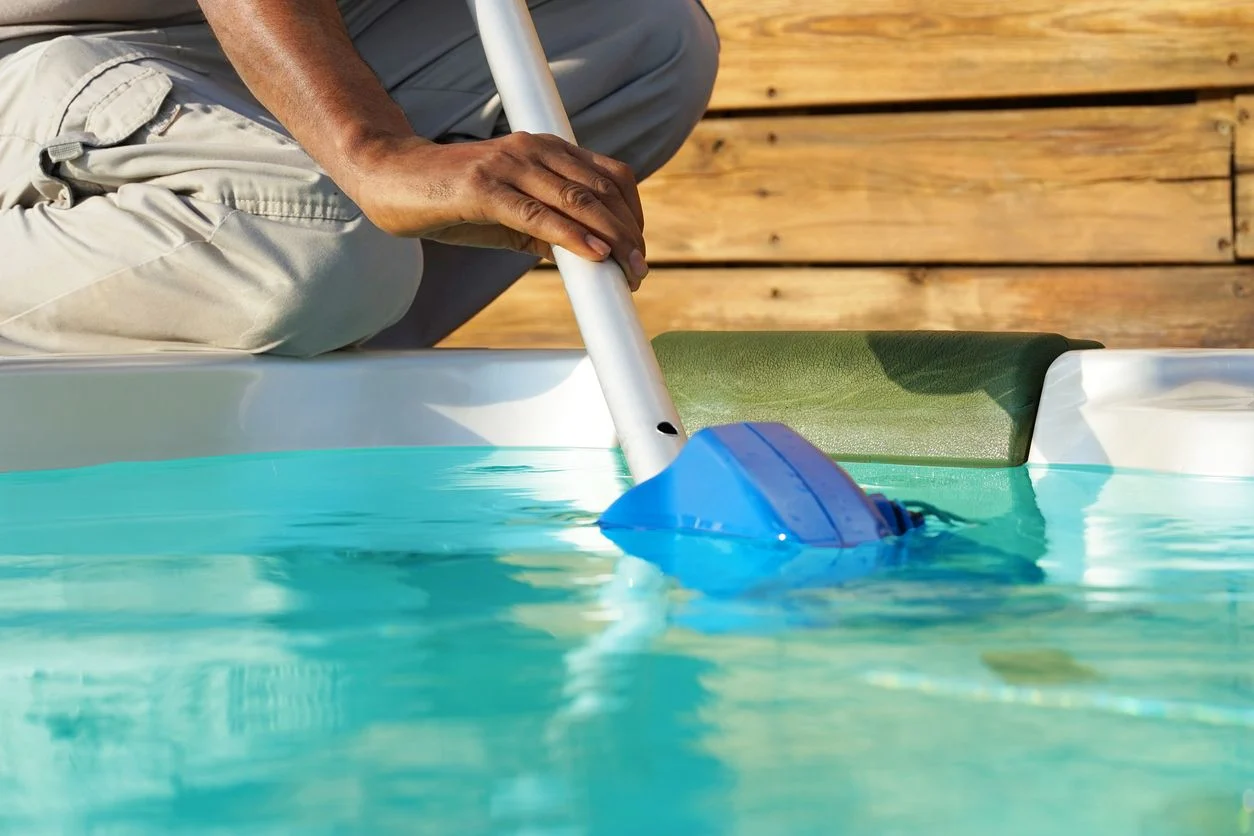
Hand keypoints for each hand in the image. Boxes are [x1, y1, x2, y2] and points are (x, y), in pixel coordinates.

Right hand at [345, 131, 649, 289]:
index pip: (609, 176)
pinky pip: (538, 214)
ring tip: (628, 269)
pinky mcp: (484, 188)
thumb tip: (581, 256)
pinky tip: (593, 255)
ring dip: (611, 238)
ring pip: (579, 200)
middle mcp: (533, 151)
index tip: (638, 250)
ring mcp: (509, 166)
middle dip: (629, 233)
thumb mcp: (505, 216)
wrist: (388, 177)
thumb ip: (542, 230)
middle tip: (639, 270)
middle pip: (603, 189)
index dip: (633, 214)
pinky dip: (572, 235)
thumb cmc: (447, 197)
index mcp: (545, 151)